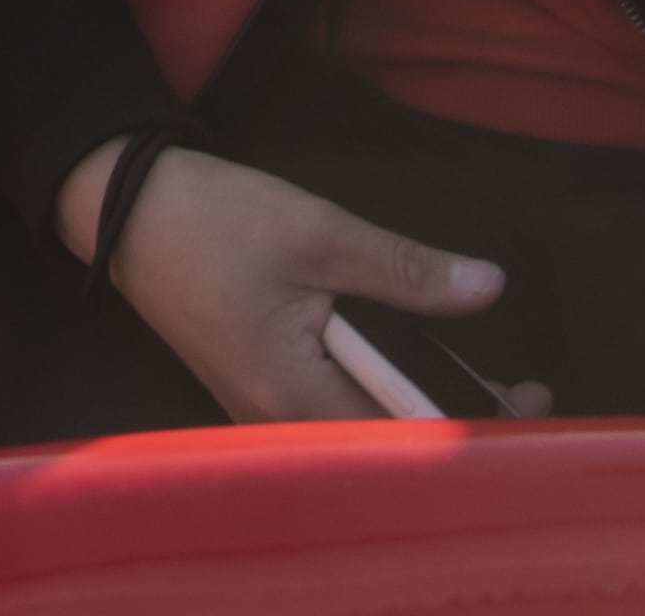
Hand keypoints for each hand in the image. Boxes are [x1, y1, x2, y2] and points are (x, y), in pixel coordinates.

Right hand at [58, 133, 522, 422]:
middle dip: (454, 419)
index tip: (524, 399)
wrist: (119, 204)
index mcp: (294, 393)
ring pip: (358, 425)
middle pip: (383, 440)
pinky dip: (378, 391)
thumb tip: (488, 289)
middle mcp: (277, 418)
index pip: (400, 437)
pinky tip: (406, 366)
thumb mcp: (317, 231)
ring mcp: (262, 406)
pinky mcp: (255, 384)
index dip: (468, 424)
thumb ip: (405, 269)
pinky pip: (331, 405)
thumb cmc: (212, 219)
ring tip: (476, 381)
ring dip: (417, 406)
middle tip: (517, 390)